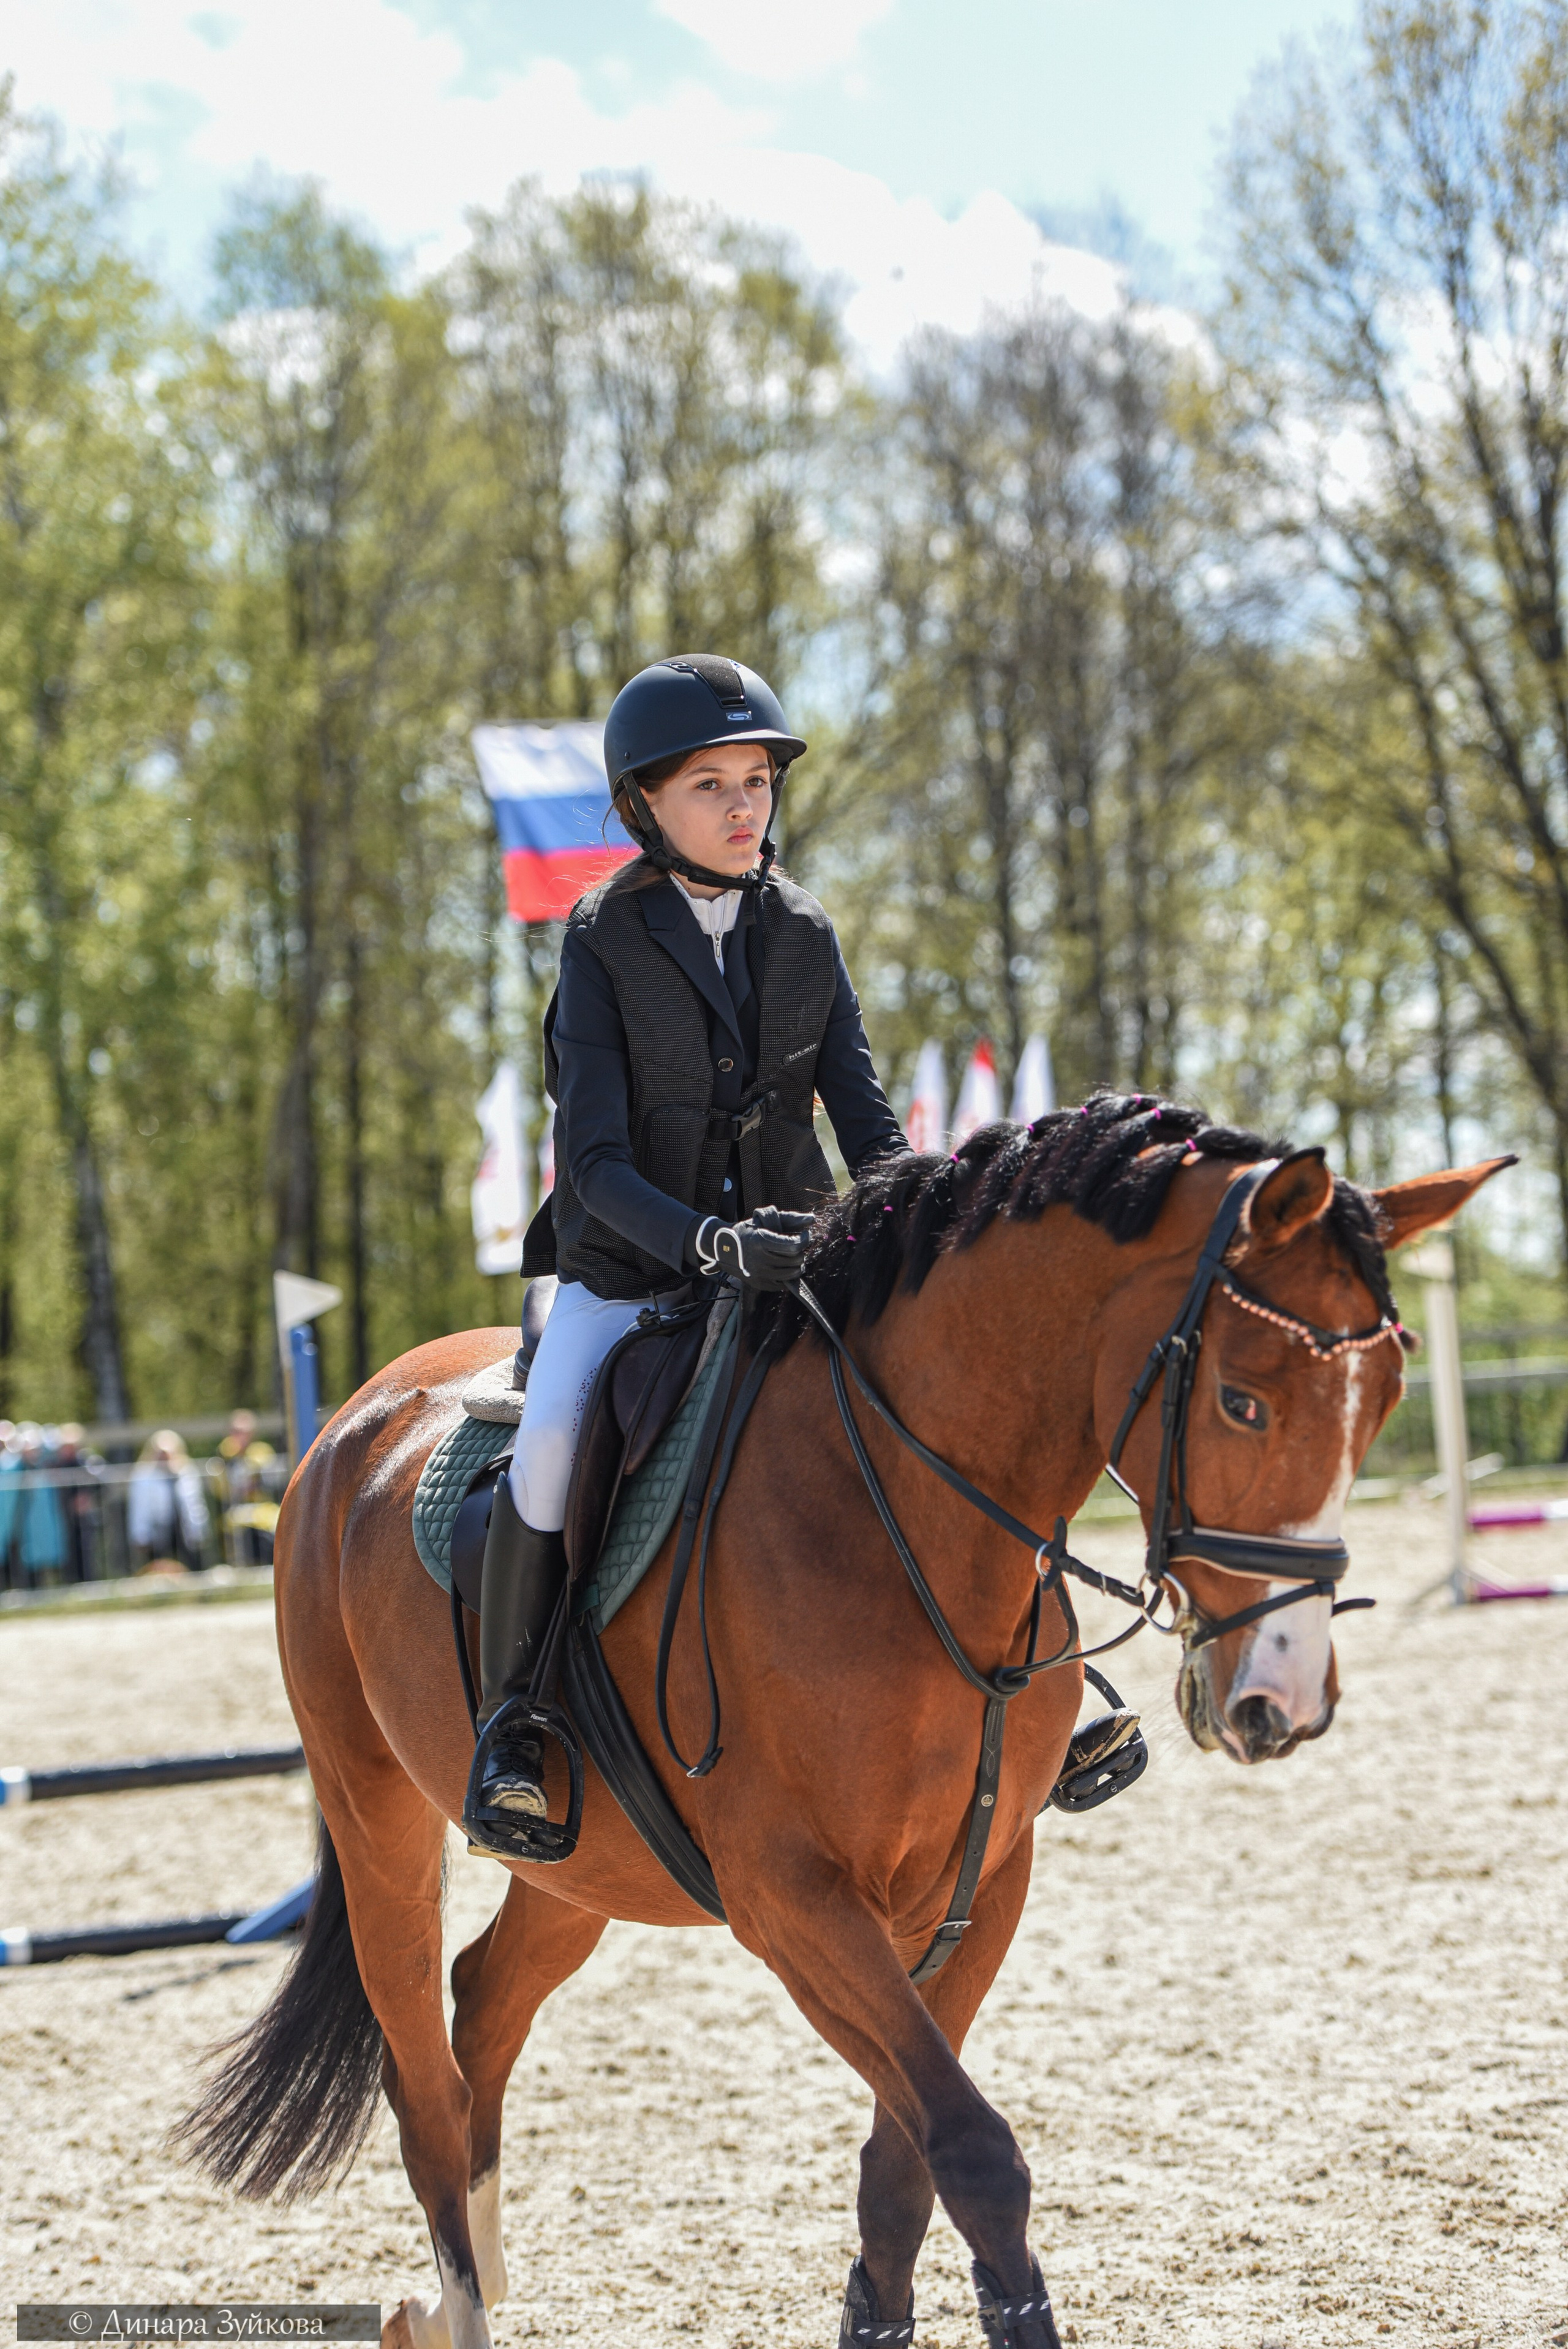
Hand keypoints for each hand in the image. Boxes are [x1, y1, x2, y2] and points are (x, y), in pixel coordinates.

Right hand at [694, 1209, 811, 1290]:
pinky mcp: (760, 1284)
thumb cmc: (747, 1231)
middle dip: (800, 1252)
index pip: (793, 1245)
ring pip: (793, 1273)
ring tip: (791, 1256)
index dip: (804, 1240)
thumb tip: (812, 1220)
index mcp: (761, 1242)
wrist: (723, 1248)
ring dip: (797, 1264)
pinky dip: (788, 1275)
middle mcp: (760, 1260)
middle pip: (795, 1260)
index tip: (804, 1235)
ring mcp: (760, 1274)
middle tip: (795, 1246)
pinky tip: (783, 1265)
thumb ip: (790, 1218)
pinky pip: (784, 1283)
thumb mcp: (764, 1220)